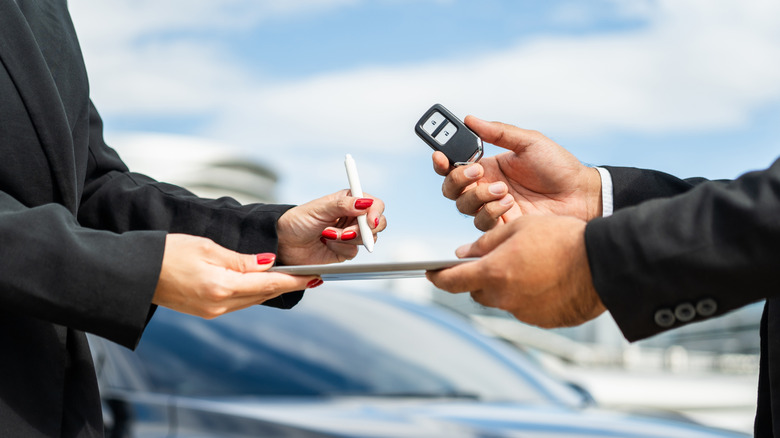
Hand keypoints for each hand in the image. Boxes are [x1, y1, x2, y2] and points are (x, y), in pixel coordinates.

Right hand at [153, 234, 320, 318]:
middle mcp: (219, 305)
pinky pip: (238, 302)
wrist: (135, 273)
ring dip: (270, 290)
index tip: (314, 276)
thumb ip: (241, 259)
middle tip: (310, 275)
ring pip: (251, 300)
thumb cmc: (166, 253)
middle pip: (262, 295)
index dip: (294, 281)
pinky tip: (261, 283)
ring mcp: (212, 312)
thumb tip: (269, 264)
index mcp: (221, 287)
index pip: (268, 285)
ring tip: (290, 278)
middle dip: (286, 285)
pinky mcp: (205, 312)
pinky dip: (252, 293)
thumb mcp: (207, 248)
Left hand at [276, 190, 385, 264]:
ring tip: (326, 235)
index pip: (374, 204)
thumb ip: (343, 204)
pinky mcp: (345, 251)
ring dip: (347, 239)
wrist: (284, 243)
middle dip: (363, 230)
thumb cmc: (298, 221)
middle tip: (346, 233)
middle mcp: (353, 217)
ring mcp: (351, 235)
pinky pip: (354, 252)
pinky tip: (327, 244)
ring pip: (367, 239)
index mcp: (349, 201)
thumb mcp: (319, 208)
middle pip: (377, 224)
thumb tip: (365, 202)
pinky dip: (341, 248)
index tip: (370, 221)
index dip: (376, 212)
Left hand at [426, 216, 605, 327]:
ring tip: (529, 264)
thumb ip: (487, 241)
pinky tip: (545, 279)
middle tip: (492, 260)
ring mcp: (524, 312)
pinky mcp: (543, 321)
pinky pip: (526, 307)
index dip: (437, 277)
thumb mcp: (521, 228)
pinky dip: (528, 295)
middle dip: (479, 277)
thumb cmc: (564, 239)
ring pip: (503, 298)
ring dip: (506, 284)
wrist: (605, 264)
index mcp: (493, 273)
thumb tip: (465, 253)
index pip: (452, 281)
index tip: (430, 273)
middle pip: (478, 291)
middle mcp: (505, 297)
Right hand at [433, 116, 601, 230]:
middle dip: (457, 179)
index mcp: (489, 166)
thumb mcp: (529, 142)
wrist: (581, 195)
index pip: (454, 165)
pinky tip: (510, 203)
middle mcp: (486, 187)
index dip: (442, 162)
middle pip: (451, 189)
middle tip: (477, 170)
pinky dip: (491, 211)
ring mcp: (493, 207)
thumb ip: (498, 132)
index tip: (440, 156)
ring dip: (478, 196)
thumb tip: (470, 119)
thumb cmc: (559, 167)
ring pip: (463, 206)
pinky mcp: (502, 225)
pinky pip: (482, 222)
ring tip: (503, 189)